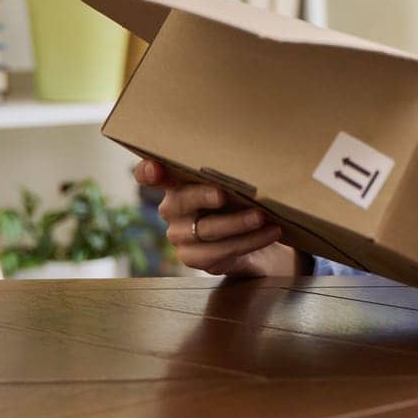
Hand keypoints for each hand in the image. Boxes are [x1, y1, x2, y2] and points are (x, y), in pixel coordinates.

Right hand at [135, 159, 303, 275]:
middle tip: (223, 194)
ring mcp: (180, 235)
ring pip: (206, 230)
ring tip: (261, 217)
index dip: (147, 171)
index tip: (154, 167)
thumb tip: (256, 159)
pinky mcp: (194, 258)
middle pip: (182, 201)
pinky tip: (270, 232)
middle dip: (203, 196)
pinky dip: (249, 241)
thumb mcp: (237, 181)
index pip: (149, 174)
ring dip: (237, 223)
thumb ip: (232, 171)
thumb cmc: (242, 199)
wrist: (258, 237)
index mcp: (177, 182)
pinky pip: (220, 251)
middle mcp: (172, 208)